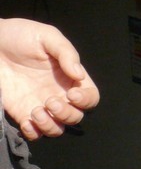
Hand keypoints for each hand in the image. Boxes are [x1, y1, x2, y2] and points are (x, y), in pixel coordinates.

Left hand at [0, 19, 99, 139]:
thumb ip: (66, 53)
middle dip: (66, 114)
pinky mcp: (21, 113)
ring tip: (36, 111)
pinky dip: (33, 133)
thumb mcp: (47, 36)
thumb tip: (79, 75)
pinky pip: (34, 133)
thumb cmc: (21, 35)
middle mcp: (59, 94)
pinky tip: (26, 120)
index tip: (71, 94)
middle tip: (50, 102)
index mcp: (70, 77)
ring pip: (57, 129)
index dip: (86, 100)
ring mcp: (40, 105)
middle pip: (76, 117)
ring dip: (50, 126)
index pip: (90, 97)